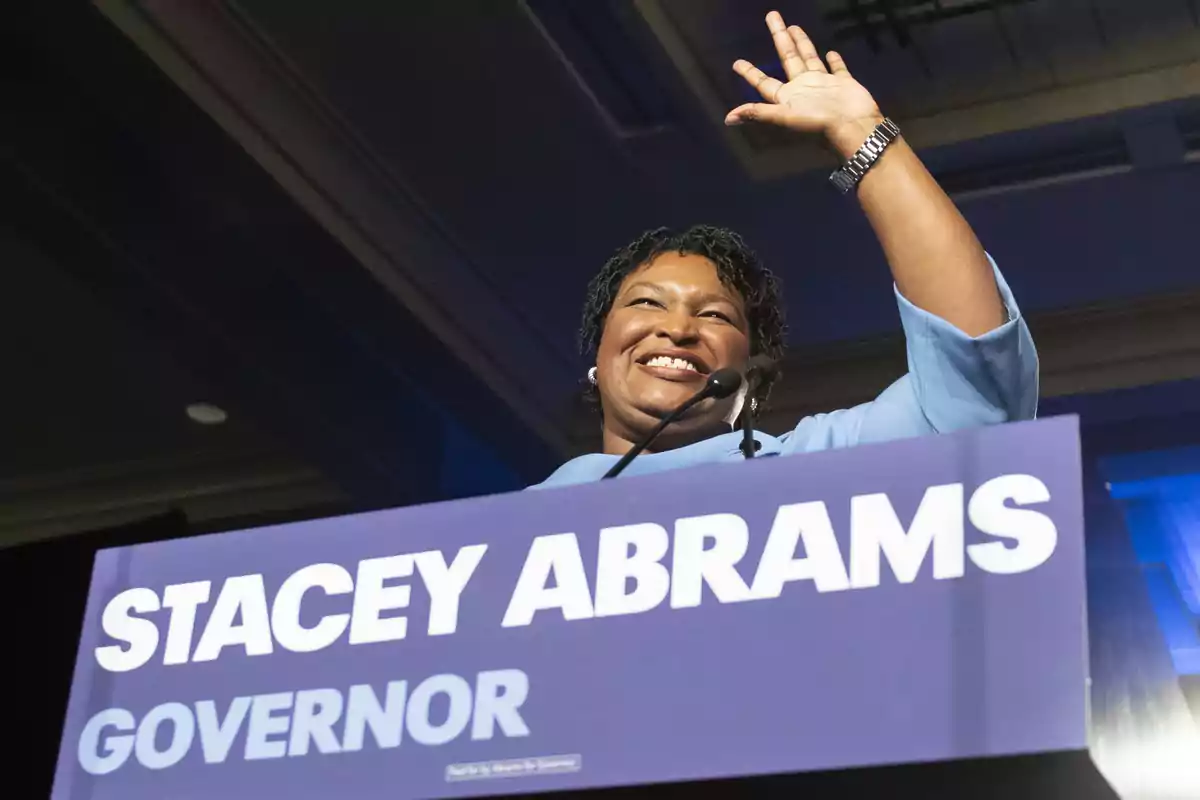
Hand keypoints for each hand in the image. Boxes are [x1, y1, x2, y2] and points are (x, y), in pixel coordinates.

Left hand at [725, 11, 883, 157]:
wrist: (852, 127)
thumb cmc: (817, 124)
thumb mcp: (784, 117)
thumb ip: (758, 113)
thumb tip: (728, 118)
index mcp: (787, 97)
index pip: (764, 82)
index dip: (750, 73)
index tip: (736, 63)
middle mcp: (802, 89)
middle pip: (787, 58)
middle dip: (779, 38)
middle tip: (772, 16)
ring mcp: (823, 85)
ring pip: (809, 58)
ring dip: (802, 43)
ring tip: (794, 27)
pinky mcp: (843, 84)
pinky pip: (837, 69)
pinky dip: (834, 61)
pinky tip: (831, 52)